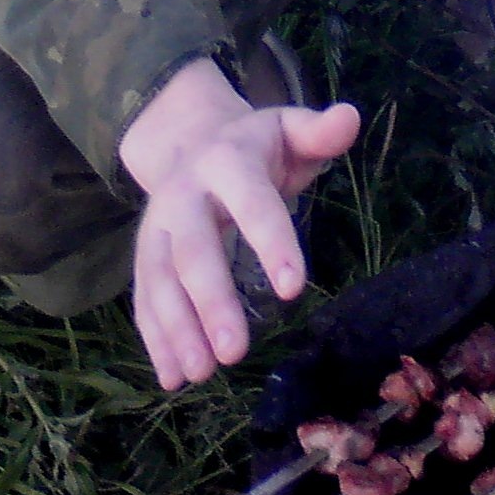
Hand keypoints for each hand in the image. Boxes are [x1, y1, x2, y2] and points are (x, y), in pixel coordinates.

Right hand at [119, 58, 359, 390]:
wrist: (189, 138)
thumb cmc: (257, 145)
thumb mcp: (290, 129)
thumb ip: (320, 131)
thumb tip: (350, 117)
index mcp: (227, 160)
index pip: (252, 203)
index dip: (271, 243)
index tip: (293, 291)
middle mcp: (184, 194)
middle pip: (194, 250)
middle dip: (212, 301)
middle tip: (236, 352)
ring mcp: (158, 226)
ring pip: (161, 279)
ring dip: (177, 328)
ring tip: (201, 374)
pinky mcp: (144, 254)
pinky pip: (144, 297)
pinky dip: (155, 338)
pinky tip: (171, 377)